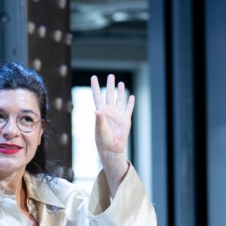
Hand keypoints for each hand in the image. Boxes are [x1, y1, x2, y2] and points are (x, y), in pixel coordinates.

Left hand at [91, 74, 133, 193]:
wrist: (112, 149)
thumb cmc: (103, 140)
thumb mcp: (99, 129)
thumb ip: (99, 119)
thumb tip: (97, 110)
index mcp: (101, 111)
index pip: (97, 95)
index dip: (95, 86)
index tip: (93, 77)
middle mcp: (109, 111)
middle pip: (109, 94)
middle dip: (110, 85)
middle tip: (111, 75)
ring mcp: (118, 115)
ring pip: (119, 100)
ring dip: (120, 92)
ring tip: (120, 83)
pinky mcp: (125, 120)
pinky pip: (128, 109)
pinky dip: (130, 103)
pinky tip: (131, 97)